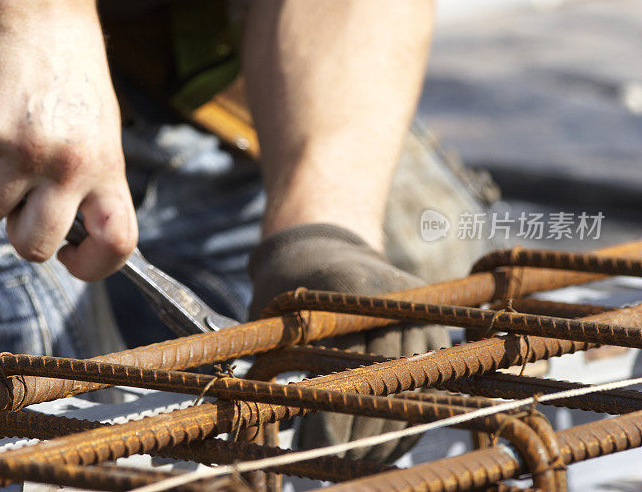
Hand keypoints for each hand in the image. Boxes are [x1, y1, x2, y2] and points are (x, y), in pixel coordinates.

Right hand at [0, 15, 136, 280]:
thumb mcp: (99, 137)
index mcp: (108, 169)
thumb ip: (86, 186)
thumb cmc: (71, 85)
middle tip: (19, 204)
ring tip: (2, 148)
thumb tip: (59, 239)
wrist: (40, 20)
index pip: (118, 242)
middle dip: (19, 235)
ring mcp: (26, 150)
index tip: (71, 257)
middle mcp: (71, 166)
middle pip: (35, 246)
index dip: (94, 266)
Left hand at [248, 223, 449, 461]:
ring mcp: (419, 316)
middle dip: (357, 435)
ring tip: (357, 456)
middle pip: (383, 389)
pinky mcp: (434, 329)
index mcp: (352, 298)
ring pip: (411, 392)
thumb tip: (279, 428)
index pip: (348, 376)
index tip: (309, 450)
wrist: (322, 246)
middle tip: (331, 459)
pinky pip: (428, 384)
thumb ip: (276, 362)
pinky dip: (409, 416)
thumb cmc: (285, 289)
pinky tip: (384, 441)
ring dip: (386, 432)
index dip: (329, 422)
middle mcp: (394, 306)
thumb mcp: (272, 318)